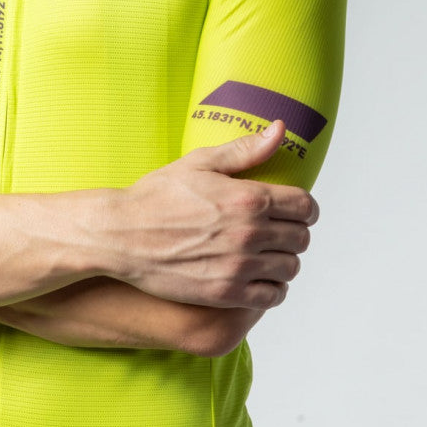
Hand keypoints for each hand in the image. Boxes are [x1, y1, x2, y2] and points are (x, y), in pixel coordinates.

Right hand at [111, 121, 316, 310]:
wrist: (121, 235)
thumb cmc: (155, 196)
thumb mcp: (199, 163)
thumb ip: (245, 150)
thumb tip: (280, 130)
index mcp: (248, 198)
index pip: (306, 207)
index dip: (304, 208)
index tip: (293, 211)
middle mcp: (249, 233)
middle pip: (302, 239)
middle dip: (293, 233)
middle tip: (275, 232)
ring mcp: (238, 266)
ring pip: (291, 268)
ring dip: (283, 261)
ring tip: (265, 255)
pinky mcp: (226, 293)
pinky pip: (272, 296)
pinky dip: (271, 288)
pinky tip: (256, 277)